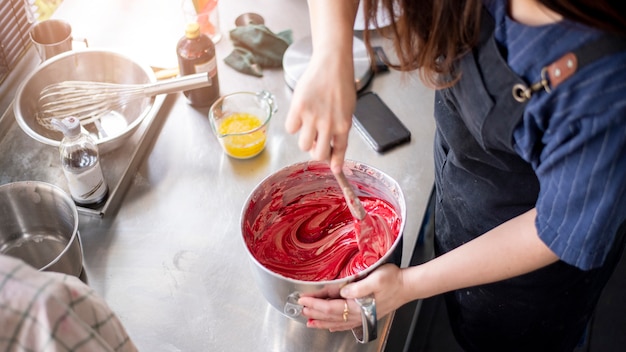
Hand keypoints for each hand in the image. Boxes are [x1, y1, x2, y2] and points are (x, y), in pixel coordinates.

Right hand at [285, 51, 356, 173]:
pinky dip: (293, 124)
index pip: (340, 150)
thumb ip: (340, 126)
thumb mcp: (347, 108)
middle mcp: (329, 124)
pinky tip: (300, 113)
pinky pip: (291, 128)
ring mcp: (313, 117)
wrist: (332, 64)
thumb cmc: (340, 83)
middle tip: (315, 141)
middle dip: (316, 151)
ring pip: (303, 144)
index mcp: (344, 125)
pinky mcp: (299, 108)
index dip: (336, 162)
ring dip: (304, 138)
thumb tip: (331, 143)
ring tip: (307, 125)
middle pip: (318, 154)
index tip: (334, 169)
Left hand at [298, 263, 407, 331]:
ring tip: (310, 322)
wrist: (408, 286)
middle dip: (315, 312)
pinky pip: (347, 324)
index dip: (316, 304)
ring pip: (337, 322)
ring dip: (322, 321)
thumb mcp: (376, 278)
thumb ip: (359, 287)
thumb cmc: (393, 279)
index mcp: (359, 304)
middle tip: (301, 308)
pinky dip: (336, 325)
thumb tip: (343, 291)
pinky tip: (330, 326)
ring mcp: (363, 316)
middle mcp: (359, 313)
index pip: (331, 307)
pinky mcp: (366, 314)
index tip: (304, 299)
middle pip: (331, 316)